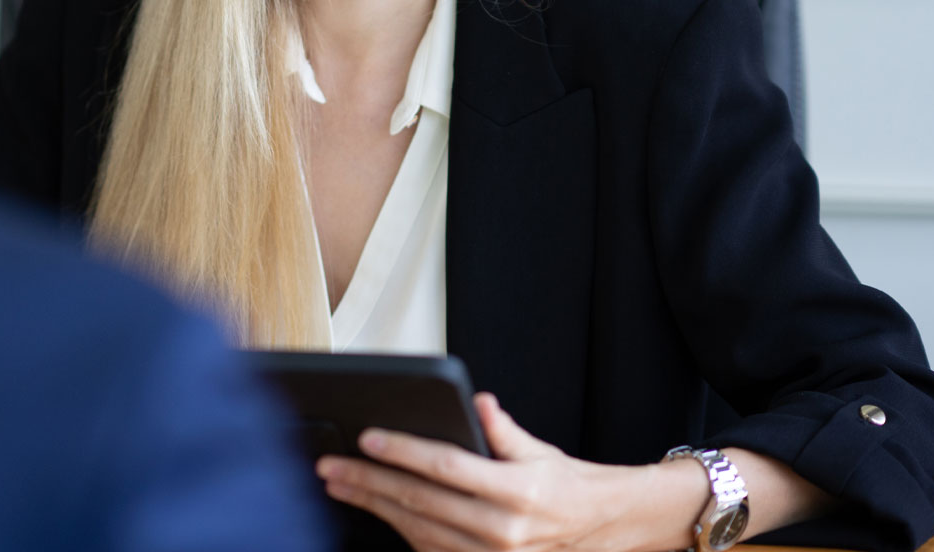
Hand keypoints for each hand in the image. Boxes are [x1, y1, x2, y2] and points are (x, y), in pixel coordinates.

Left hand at [315, 393, 699, 551]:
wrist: (602, 532)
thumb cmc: (567, 487)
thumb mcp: (542, 452)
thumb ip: (505, 430)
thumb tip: (479, 402)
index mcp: (518, 493)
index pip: (447, 467)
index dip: (404, 451)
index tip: (369, 437)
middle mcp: (503, 532)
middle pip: (420, 503)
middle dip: (369, 481)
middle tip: (332, 465)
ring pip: (417, 532)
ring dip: (374, 508)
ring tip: (341, 486)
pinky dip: (399, 531)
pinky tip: (375, 512)